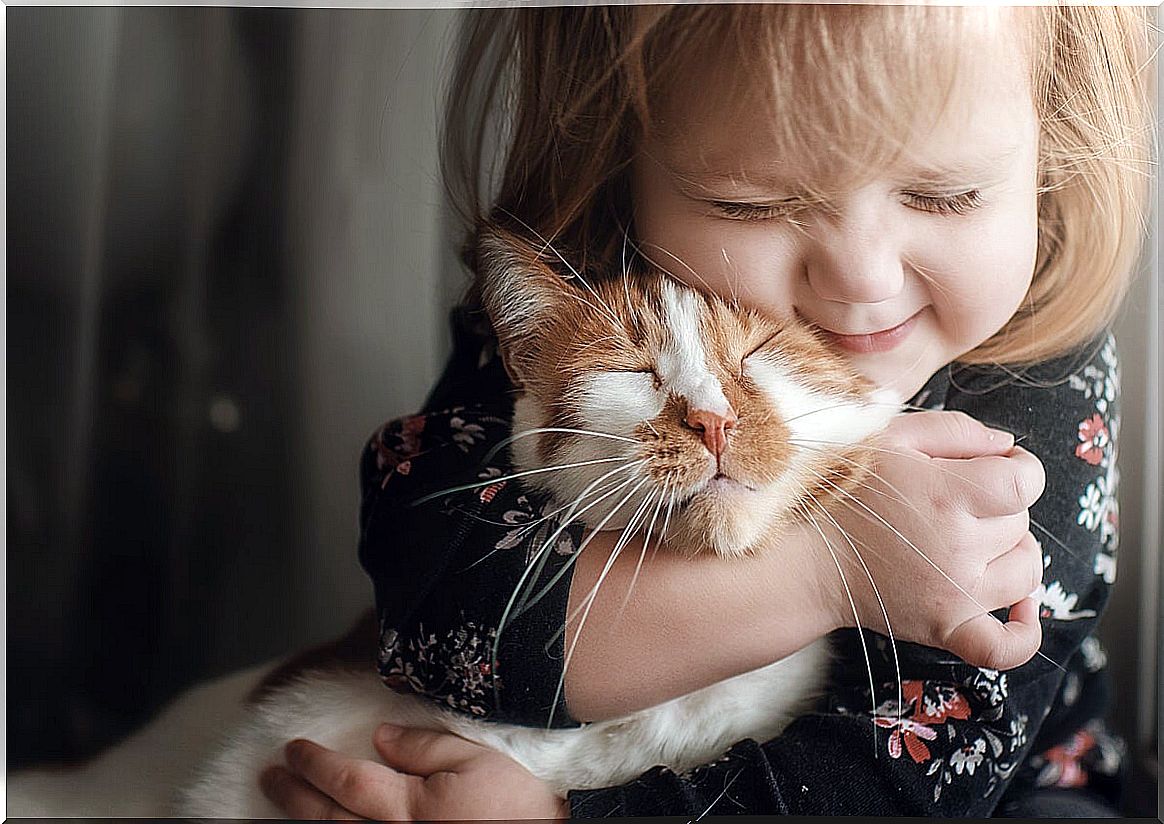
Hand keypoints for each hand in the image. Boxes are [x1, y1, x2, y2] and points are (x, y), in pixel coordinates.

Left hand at [259, 724, 568, 820]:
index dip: (315, 766)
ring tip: (286, 801)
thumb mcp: (476, 757)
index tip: (293, 749)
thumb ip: (424, 747)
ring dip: (308, 820)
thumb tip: (382, 737)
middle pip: (333, 819)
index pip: (348, 782)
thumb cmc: (519, 800)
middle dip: (297, 795)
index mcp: (412, 808)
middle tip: (271, 775)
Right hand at [810, 410, 1045, 670]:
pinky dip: (1023, 633)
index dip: (1021, 469)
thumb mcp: (889, 436)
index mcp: (947, 495)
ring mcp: (955, 594)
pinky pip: (1004, 648)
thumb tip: (1006, 446)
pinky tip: (1021, 608)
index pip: (1026, 482)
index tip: (997, 466)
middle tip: (954, 500)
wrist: (802, 554)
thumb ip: (953, 430)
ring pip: (1024, 571)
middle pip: (1020, 523)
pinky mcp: (945, 628)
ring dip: (1012, 552)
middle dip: (998, 506)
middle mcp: (959, 548)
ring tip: (979, 541)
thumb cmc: (841, 490)